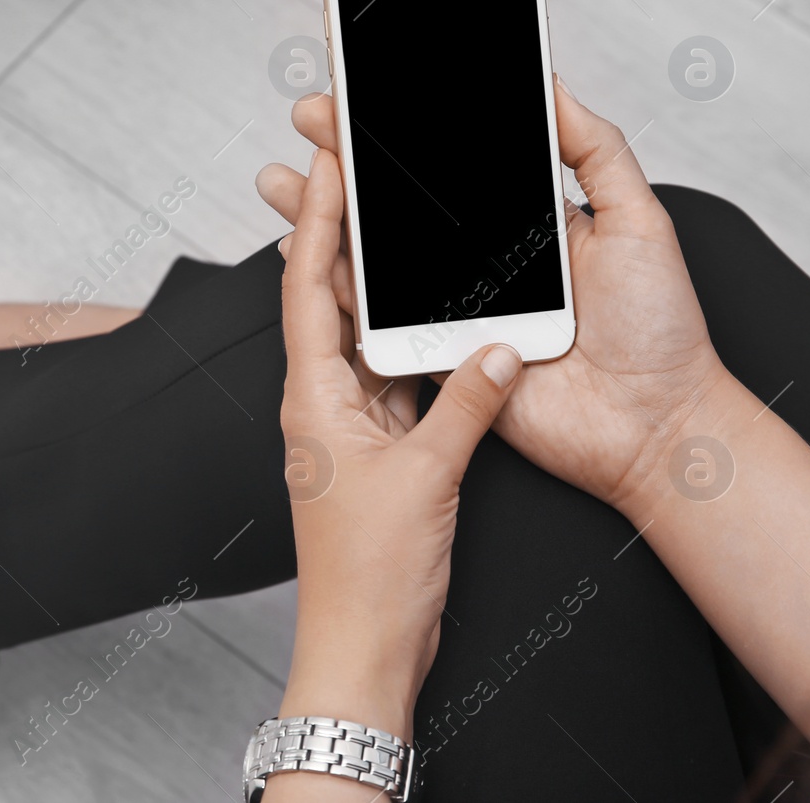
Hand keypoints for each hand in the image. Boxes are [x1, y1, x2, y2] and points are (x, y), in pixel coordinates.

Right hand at [258, 78, 732, 512]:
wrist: (656, 424)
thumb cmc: (662, 332)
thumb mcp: (641, 221)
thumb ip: (598, 152)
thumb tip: (554, 86)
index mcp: (524, 223)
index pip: (452, 166)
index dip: (409, 130)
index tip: (372, 94)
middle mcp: (482, 262)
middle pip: (401, 203)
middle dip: (348, 159)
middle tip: (312, 118)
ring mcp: (457, 308)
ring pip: (377, 255)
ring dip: (326, 216)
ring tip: (286, 181)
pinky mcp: (442, 355)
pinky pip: (379, 319)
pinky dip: (337, 286)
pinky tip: (308, 253)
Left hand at [274, 147, 522, 744]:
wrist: (362, 647)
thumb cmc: (371, 574)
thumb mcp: (426, 479)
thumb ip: (466, 405)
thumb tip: (499, 349)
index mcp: (312, 400)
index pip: (309, 288)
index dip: (320, 221)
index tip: (328, 162)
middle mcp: (322, 405)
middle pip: (330, 302)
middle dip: (344, 238)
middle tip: (359, 175)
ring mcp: (349, 428)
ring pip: (365, 338)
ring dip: (378, 288)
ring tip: (398, 227)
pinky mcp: (380, 452)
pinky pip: (397, 381)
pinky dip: (415, 347)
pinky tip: (438, 316)